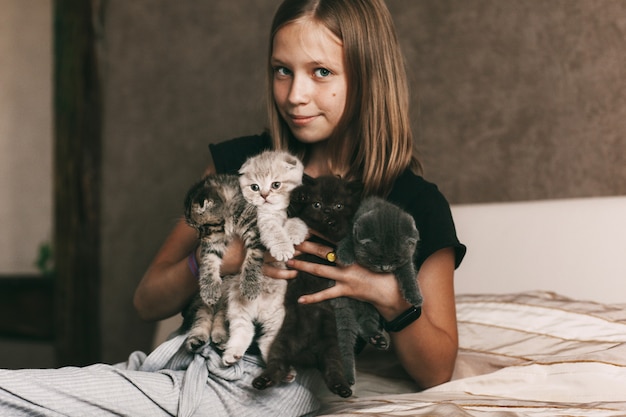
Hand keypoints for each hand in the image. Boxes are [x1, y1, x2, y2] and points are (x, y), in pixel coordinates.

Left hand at [286, 240, 409, 319]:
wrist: (393, 291)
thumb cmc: (385, 270)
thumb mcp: (375, 254)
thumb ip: (360, 248)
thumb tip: (350, 239)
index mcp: (354, 250)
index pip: (333, 238)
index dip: (318, 233)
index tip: (305, 228)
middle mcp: (348, 261)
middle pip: (322, 252)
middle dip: (305, 246)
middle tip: (291, 241)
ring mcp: (346, 276)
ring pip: (320, 270)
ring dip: (303, 266)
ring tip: (289, 263)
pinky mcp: (346, 290)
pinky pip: (326, 294)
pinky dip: (313, 298)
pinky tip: (300, 300)